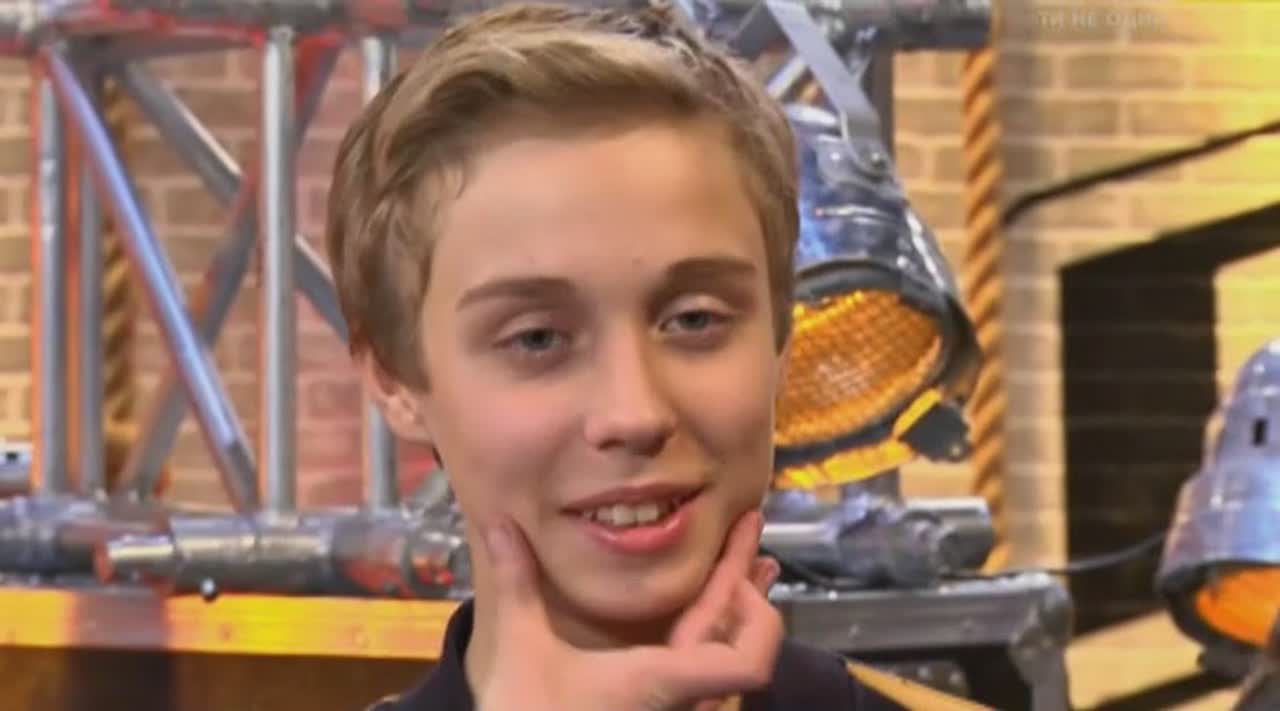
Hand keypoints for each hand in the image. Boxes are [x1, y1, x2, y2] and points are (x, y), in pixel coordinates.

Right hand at [476, 510, 783, 710]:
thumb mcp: (521, 651)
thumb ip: (516, 583)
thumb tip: (498, 521)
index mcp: (661, 682)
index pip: (749, 663)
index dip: (761, 617)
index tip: (744, 567)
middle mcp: (683, 707)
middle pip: (744, 651)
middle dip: (747, 585)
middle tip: (749, 529)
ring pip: (729, 675)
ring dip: (738, 622)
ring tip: (745, 576)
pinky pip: (707, 691)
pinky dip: (716, 650)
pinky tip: (703, 631)